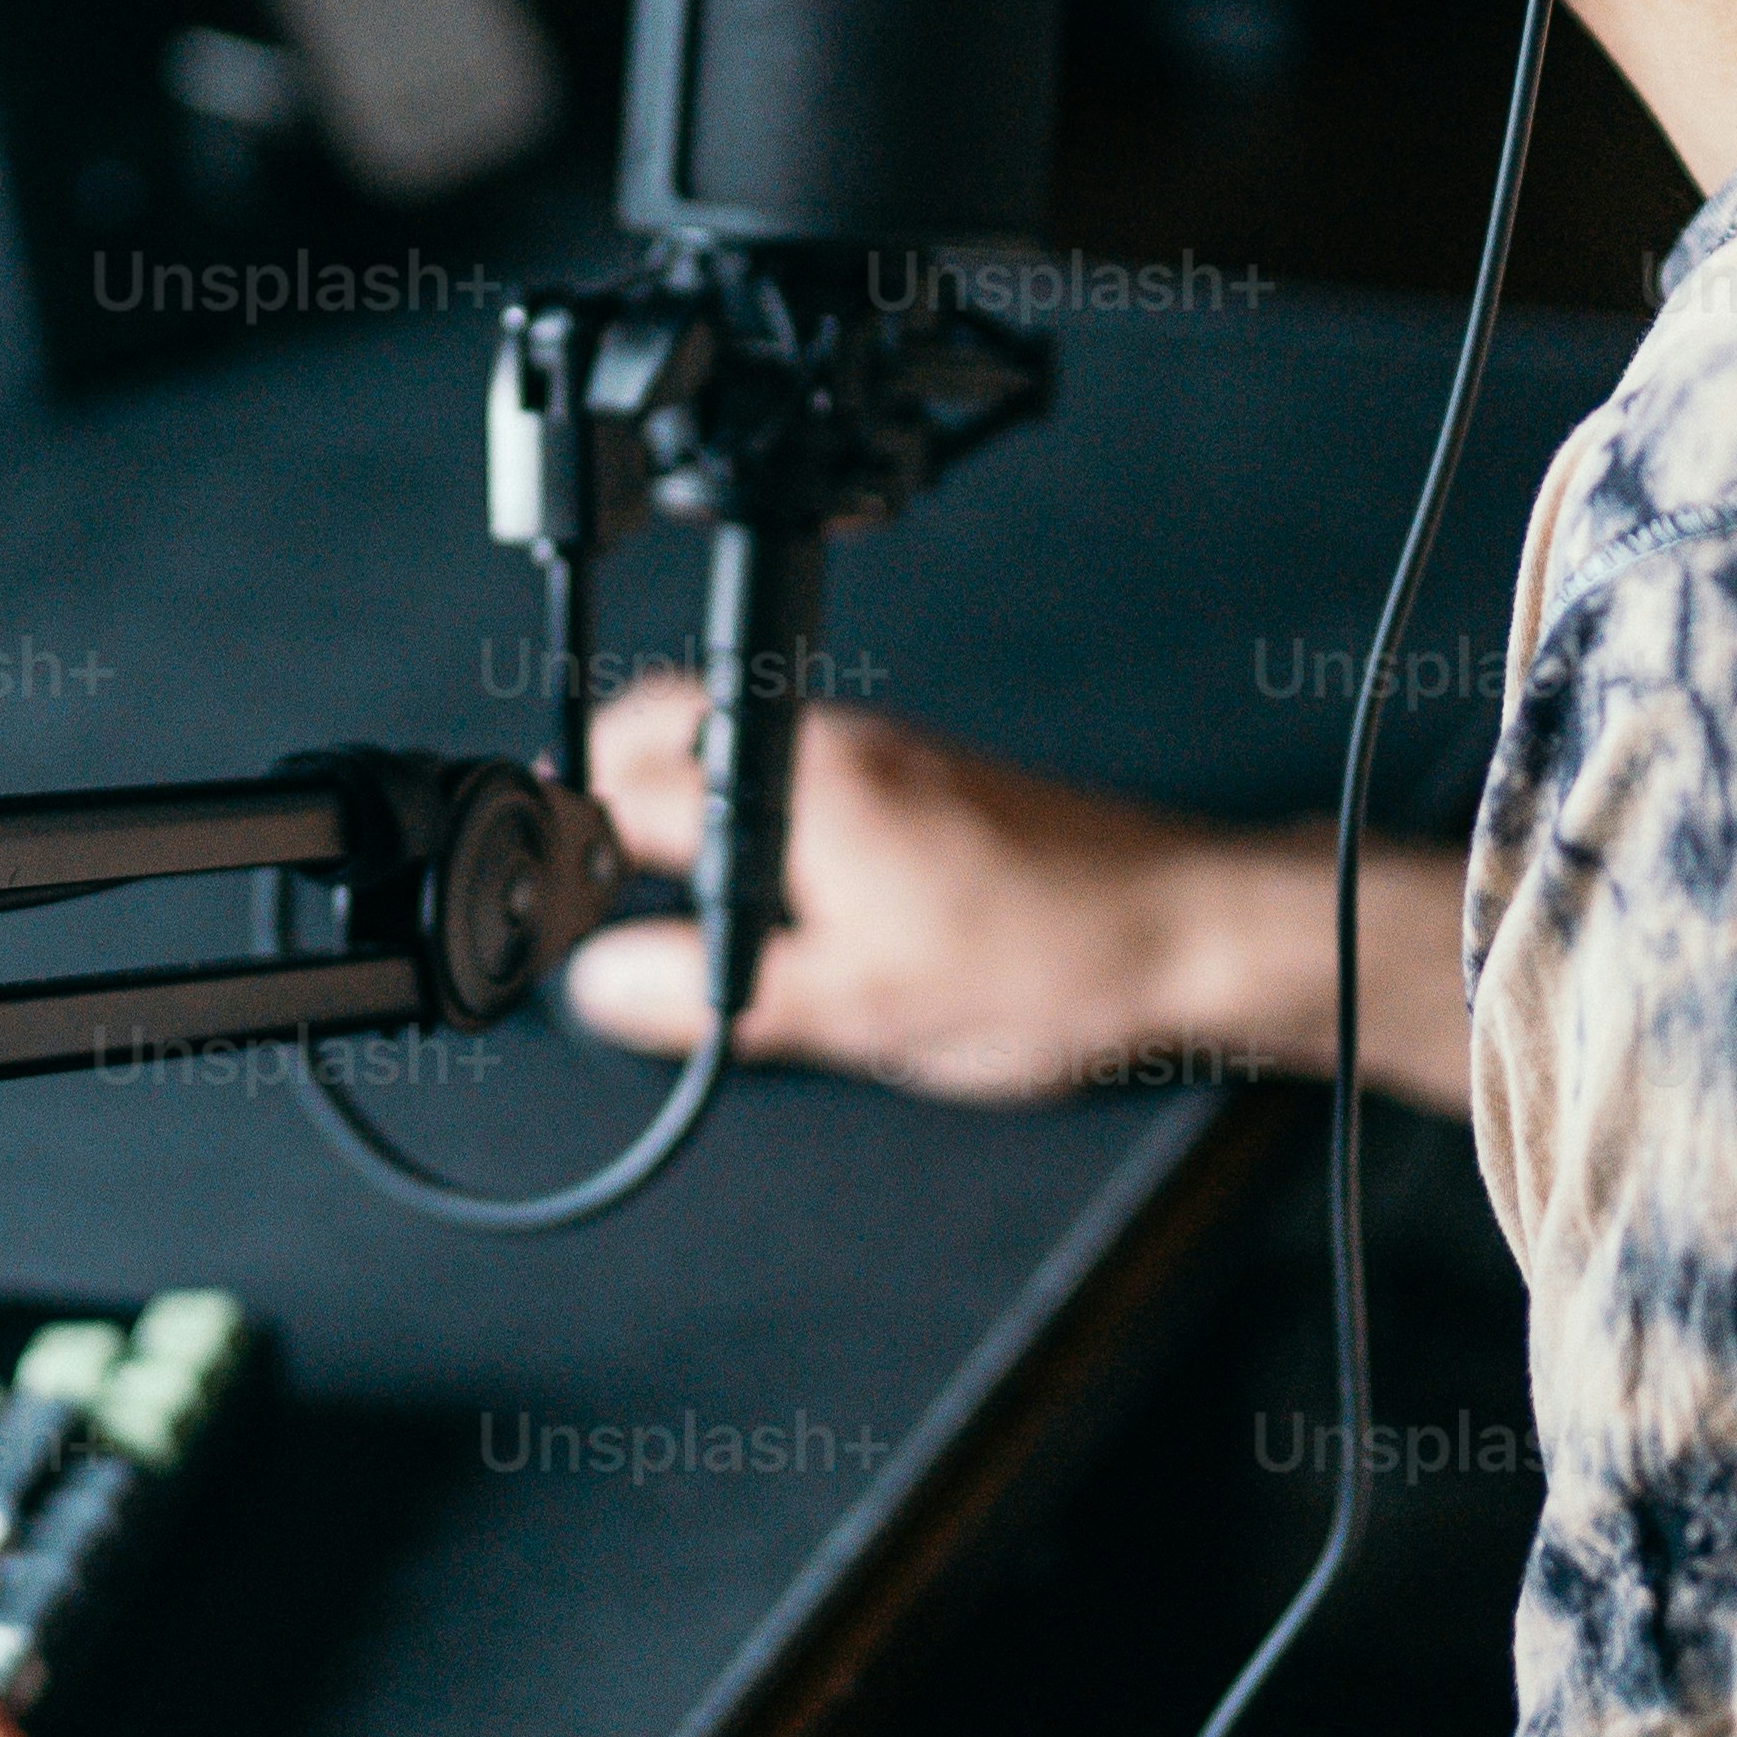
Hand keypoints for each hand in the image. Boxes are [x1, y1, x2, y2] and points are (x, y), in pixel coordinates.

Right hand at [561, 669, 1281, 1103]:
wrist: (1184, 936)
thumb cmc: (1049, 961)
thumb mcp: (851, 1009)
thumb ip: (710, 999)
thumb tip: (606, 989)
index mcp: (801, 784)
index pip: (628, 788)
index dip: (570, 849)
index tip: (552, 905)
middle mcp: (837, 743)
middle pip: (662, 727)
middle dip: (604, 789)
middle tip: (590, 884)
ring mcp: (882, 752)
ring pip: (730, 743)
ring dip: (678, 797)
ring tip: (670, 895)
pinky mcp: (920, 777)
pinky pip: (792, 768)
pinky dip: (748, 812)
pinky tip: (774, 893)